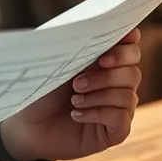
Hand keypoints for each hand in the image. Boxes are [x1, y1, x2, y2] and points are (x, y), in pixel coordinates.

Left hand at [0, 27, 142, 160]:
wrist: (28, 127)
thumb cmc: (40, 93)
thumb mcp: (55, 66)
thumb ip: (75, 47)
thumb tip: (91, 29)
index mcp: (104, 61)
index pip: (131, 47)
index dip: (126, 46)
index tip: (105, 54)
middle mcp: (116, 83)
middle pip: (133, 72)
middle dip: (105, 76)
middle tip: (76, 82)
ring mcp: (118, 108)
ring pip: (128, 95)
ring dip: (97, 96)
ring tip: (73, 101)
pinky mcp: (116, 131)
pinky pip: (121, 117)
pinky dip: (97, 113)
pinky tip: (76, 115)